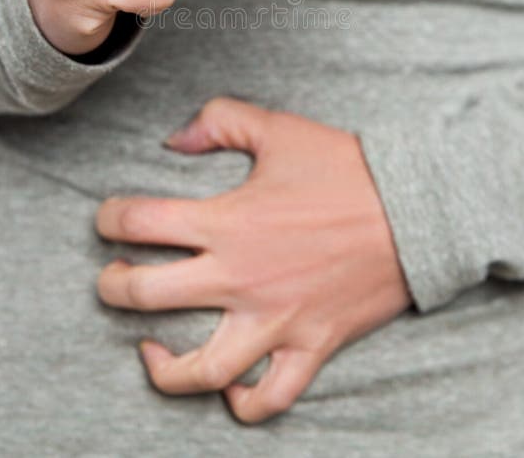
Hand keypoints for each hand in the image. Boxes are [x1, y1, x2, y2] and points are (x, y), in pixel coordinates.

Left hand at [96, 98, 410, 423]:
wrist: (416, 207)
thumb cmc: (345, 167)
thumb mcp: (278, 128)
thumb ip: (219, 120)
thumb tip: (175, 139)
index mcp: (229, 221)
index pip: (140, 223)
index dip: (108, 219)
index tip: (107, 218)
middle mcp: (242, 277)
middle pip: (147, 295)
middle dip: (112, 287)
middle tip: (111, 279)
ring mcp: (276, 319)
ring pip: (201, 370)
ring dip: (160, 366)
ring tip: (147, 347)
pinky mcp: (311, 345)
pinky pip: (270, 398)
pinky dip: (243, 403)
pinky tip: (226, 387)